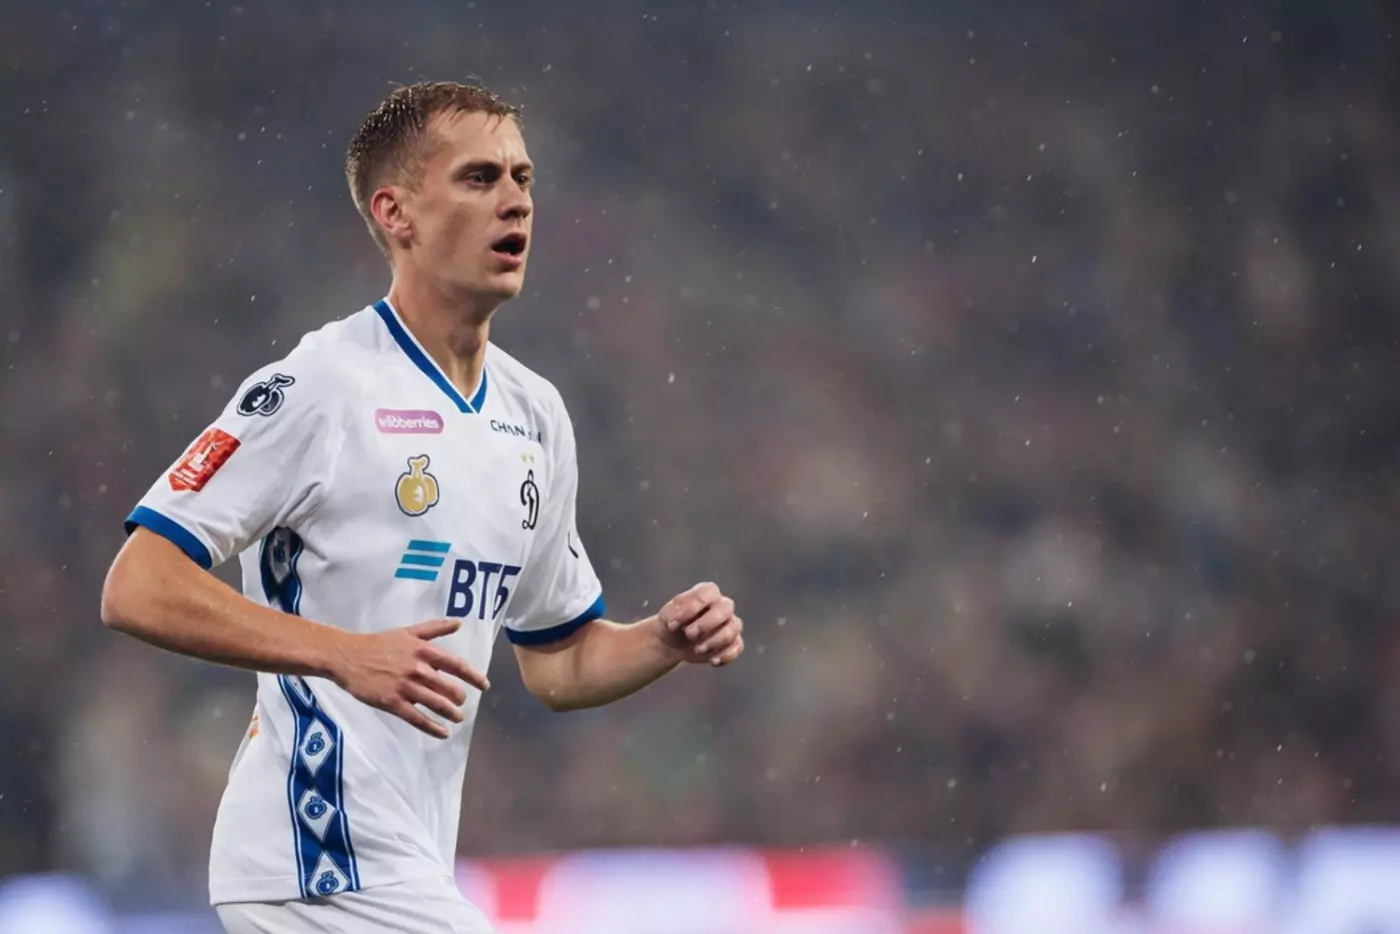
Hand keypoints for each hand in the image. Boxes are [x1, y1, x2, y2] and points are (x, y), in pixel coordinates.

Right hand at [327, 618, 489, 738]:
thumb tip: (459, 623)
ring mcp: (405, 687)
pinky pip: (417, 718)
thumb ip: (435, 628)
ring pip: (436, 704)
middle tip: (462, 704)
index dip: (474, 677)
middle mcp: (418, 669)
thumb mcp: (408, 631)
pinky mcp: (392, 702)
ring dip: (451, 714)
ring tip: (458, 719)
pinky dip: (433, 728)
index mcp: (424, 651)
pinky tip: (443, 733)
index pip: (457, 666)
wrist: (348, 656)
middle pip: (449, 688)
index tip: (485, 686)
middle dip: (459, 699)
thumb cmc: (379, 643)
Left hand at [656, 581, 743, 667]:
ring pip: (734, 627)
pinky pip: (738, 646)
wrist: (672, 644)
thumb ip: (671, 613)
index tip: (675, 623)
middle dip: (707, 623)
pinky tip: (712, 661)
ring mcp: (729, 623)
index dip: (692, 607)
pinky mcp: (733, 642)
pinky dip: (726, 655)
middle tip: (689, 635)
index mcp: (706, 593)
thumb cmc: (672, 623)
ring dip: (716, 640)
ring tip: (697, 650)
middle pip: (726, 607)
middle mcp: (721, 605)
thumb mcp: (665, 616)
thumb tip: (678, 617)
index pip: (709, 592)